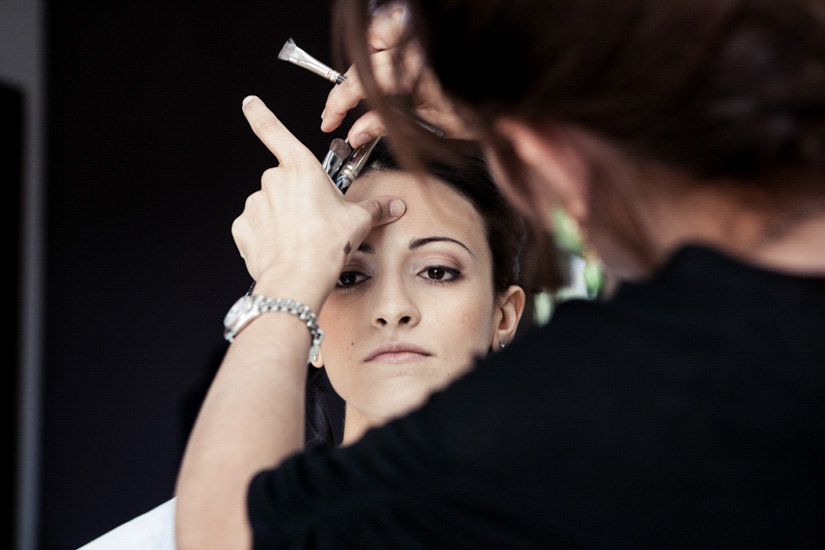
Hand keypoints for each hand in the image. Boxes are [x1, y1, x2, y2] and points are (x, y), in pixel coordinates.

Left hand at [233, 96, 404, 310]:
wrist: (297, 279)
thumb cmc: (326, 246)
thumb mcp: (358, 222)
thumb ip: (375, 208)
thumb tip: (394, 205)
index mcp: (301, 168)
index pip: (274, 131)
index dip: (260, 114)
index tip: (250, 103)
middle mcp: (274, 180)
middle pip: (285, 181)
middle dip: (298, 196)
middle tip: (316, 219)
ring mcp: (255, 203)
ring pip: (271, 205)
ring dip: (283, 217)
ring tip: (302, 238)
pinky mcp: (243, 228)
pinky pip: (256, 227)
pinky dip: (268, 236)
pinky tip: (284, 248)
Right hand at [320, 8, 473, 147]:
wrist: (507, 94)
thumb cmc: (481, 110)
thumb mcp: (431, 127)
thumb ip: (387, 127)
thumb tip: (357, 133)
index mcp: (417, 72)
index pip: (362, 83)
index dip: (338, 103)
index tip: (330, 120)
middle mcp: (417, 45)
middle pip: (363, 54)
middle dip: (350, 83)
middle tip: (345, 107)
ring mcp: (420, 33)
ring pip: (376, 31)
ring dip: (367, 57)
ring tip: (371, 87)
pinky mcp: (424, 29)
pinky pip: (394, 26)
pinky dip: (384, 44)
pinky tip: (389, 67)